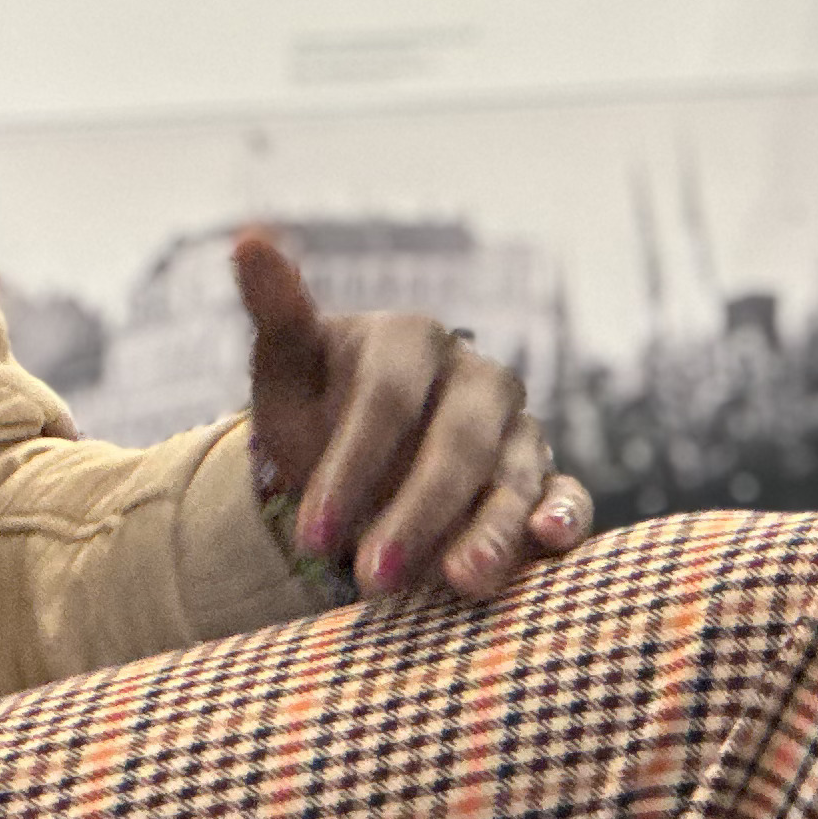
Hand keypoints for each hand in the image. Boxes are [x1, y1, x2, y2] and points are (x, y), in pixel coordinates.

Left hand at [235, 227, 591, 603]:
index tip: (308, 536)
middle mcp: (476, 378)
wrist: (358, 468)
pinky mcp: (544, 479)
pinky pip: (568, 493)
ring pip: (513, 474)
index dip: (351, 465)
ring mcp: (517, 429)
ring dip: (493, 529)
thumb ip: (277, 307)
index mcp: (413, 339)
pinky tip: (550, 540)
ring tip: (462, 583)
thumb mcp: (287, 367)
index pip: (387, 397)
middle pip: (459, 441)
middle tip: (372, 578)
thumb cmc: (318, 414)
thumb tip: (249, 235)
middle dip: (418, 510)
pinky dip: (566, 514)